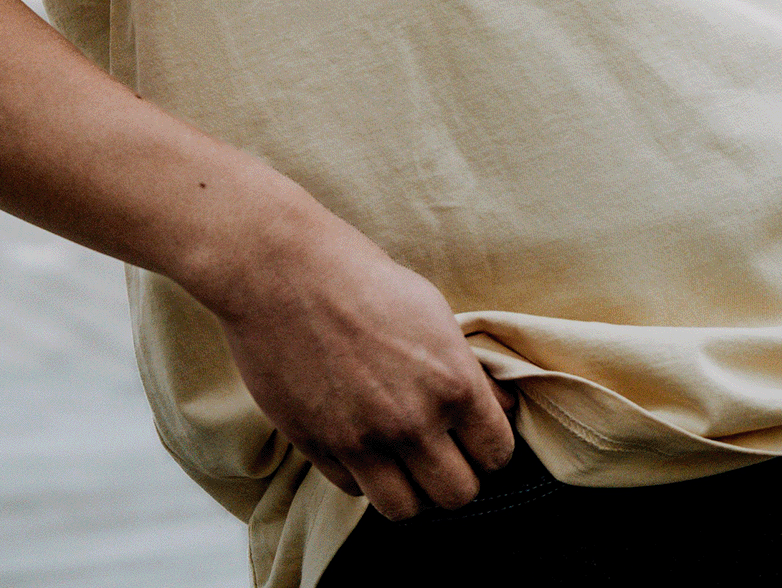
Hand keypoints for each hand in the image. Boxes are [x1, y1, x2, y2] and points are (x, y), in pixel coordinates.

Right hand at [204, 196, 514, 520]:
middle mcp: (413, 420)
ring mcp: (363, 440)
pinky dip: (362, 475)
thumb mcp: (431, 310)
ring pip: (406, 510)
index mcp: (452, 381)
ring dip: (411, 491)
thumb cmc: (360, 277)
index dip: (491, 450)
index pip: (497, 453)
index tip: (477, 441)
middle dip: (458, 478)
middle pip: (458, 495)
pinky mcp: (318, 447)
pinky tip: (361, 442)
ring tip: (405, 463)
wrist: (282, 271)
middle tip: (444, 455)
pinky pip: (354, 490)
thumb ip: (467, 368)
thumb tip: (499, 407)